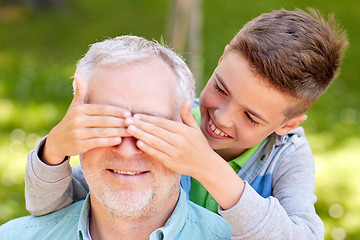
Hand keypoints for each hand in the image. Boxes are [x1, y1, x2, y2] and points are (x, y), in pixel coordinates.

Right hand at [41, 74, 131, 164]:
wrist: (57, 141)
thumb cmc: (71, 121)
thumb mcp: (74, 106)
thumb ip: (80, 92)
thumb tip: (78, 75)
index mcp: (80, 109)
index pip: (102, 109)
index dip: (116, 111)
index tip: (129, 113)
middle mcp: (78, 120)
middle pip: (104, 120)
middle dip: (120, 121)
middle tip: (133, 122)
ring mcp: (78, 133)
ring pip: (102, 132)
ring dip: (118, 131)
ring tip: (130, 131)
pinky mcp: (79, 145)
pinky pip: (97, 142)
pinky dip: (108, 141)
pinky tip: (119, 140)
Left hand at [126, 99, 244, 209]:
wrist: (206, 165)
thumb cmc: (199, 145)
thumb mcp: (195, 128)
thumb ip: (187, 115)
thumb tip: (186, 99)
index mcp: (183, 130)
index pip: (162, 122)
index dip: (148, 119)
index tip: (136, 115)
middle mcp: (178, 140)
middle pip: (156, 131)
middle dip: (141, 125)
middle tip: (127, 120)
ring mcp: (174, 152)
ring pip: (155, 141)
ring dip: (141, 135)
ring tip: (129, 129)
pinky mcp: (171, 162)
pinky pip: (157, 154)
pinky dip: (148, 148)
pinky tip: (138, 143)